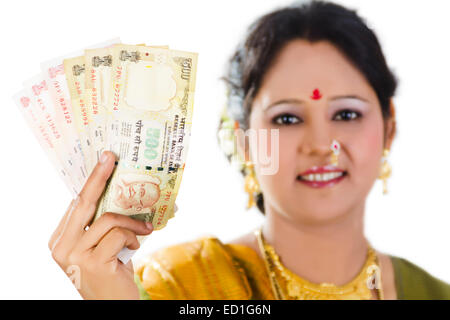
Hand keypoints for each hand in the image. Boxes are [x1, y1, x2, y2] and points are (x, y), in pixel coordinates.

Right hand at [48, 151, 153, 299]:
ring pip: (108, 219)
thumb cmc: (112, 272)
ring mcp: (75, 256)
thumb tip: (123, 191)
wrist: (114, 306)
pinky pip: (119, 235)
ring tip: (145, 228)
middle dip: (99, 176)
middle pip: (83, 202)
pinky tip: (135, 248)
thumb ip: (103, 223)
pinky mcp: (93, 263)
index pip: (77, 202)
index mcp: (61, 238)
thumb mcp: (103, 245)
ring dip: (132, 222)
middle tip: (112, 157)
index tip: (105, 159)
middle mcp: (62, 246)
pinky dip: (133, 237)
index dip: (92, 180)